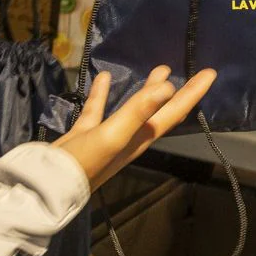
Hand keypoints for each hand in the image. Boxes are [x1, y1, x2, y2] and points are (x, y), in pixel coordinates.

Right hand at [55, 66, 215, 187]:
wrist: (44, 187)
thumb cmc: (83, 163)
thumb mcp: (113, 135)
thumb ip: (138, 111)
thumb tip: (169, 87)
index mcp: (141, 140)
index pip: (174, 113)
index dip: (192, 94)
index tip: (211, 73)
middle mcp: (129, 139)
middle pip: (159, 111)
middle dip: (177, 92)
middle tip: (192, 70)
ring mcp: (107, 137)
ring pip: (132, 109)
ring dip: (146, 90)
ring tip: (158, 68)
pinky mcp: (86, 135)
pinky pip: (99, 110)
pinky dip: (104, 94)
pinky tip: (105, 77)